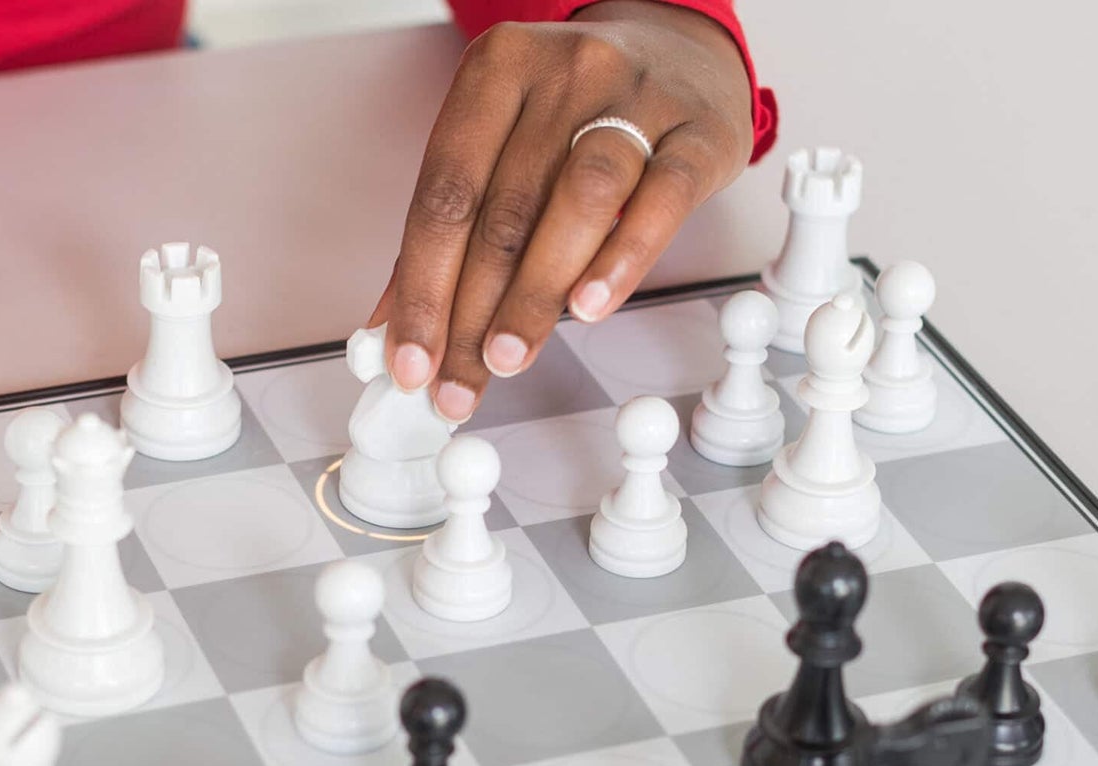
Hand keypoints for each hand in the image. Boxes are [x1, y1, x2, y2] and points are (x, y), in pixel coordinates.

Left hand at [369, 1, 754, 421]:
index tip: (412, 357)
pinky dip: (621, 260)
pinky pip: (661, 201)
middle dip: (471, 314)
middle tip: (457, 381)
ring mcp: (636, 99)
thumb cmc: (582, 107)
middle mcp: (564, 74)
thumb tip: (398, 321)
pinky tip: (590, 307)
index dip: (422, 287)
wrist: (681, 53)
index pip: (446, 193)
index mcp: (497, 69)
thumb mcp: (506, 140)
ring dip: (535, 295)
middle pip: (504, 211)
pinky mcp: (699, 133)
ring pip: (578, 203)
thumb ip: (454, 225)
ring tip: (508, 357)